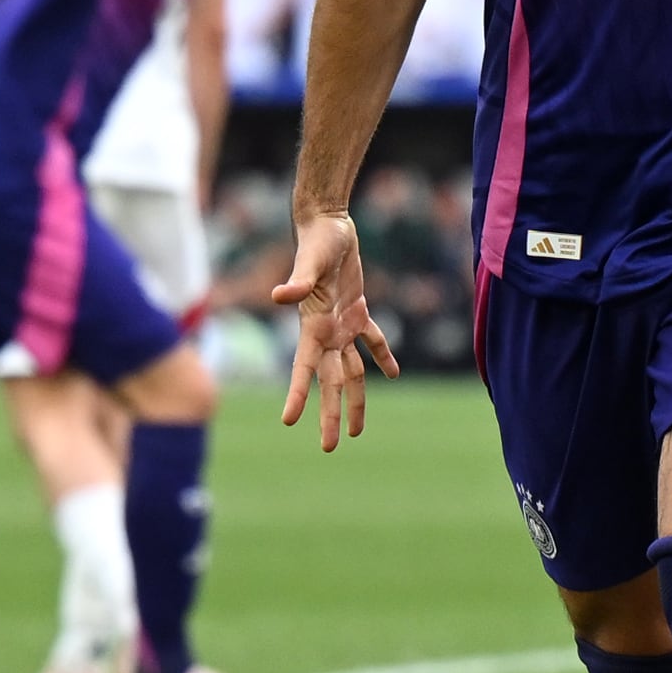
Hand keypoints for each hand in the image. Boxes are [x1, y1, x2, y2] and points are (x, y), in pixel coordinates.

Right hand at [271, 209, 399, 451]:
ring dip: (355, 399)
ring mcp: (342, 324)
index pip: (303, 368)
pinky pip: (371, 340)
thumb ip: (299, 280)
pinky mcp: (358, 310)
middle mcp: (325, 332)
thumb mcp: (310, 260)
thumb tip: (279, 295)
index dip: (297, 395)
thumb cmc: (317, 240)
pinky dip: (381, 357)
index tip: (289, 422)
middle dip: (329, 414)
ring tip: (358, 431)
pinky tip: (392, 374)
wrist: (327, 224)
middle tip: (329, 448)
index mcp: (312, 326)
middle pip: (329, 382)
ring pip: (351, 371)